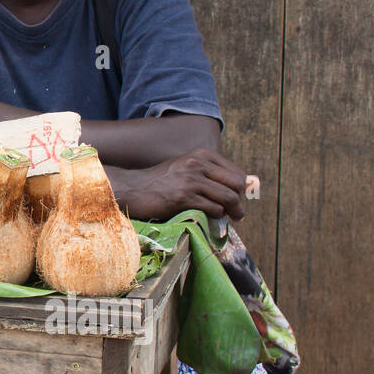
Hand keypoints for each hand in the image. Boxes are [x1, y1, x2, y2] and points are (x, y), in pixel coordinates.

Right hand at [110, 147, 247, 220]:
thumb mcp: (186, 168)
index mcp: (201, 155)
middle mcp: (197, 164)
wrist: (133, 189)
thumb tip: (241, 187)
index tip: (237, 199)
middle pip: (236, 185)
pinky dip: (216, 216)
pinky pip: (214, 209)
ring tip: (232, 218)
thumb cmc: (161, 182)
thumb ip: (209, 173)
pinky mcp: (183, 197)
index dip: (240, 189)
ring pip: (229, 198)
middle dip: (240, 201)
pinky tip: (209, 217)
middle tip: (237, 212)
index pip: (236, 173)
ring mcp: (190, 180)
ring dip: (234, 212)